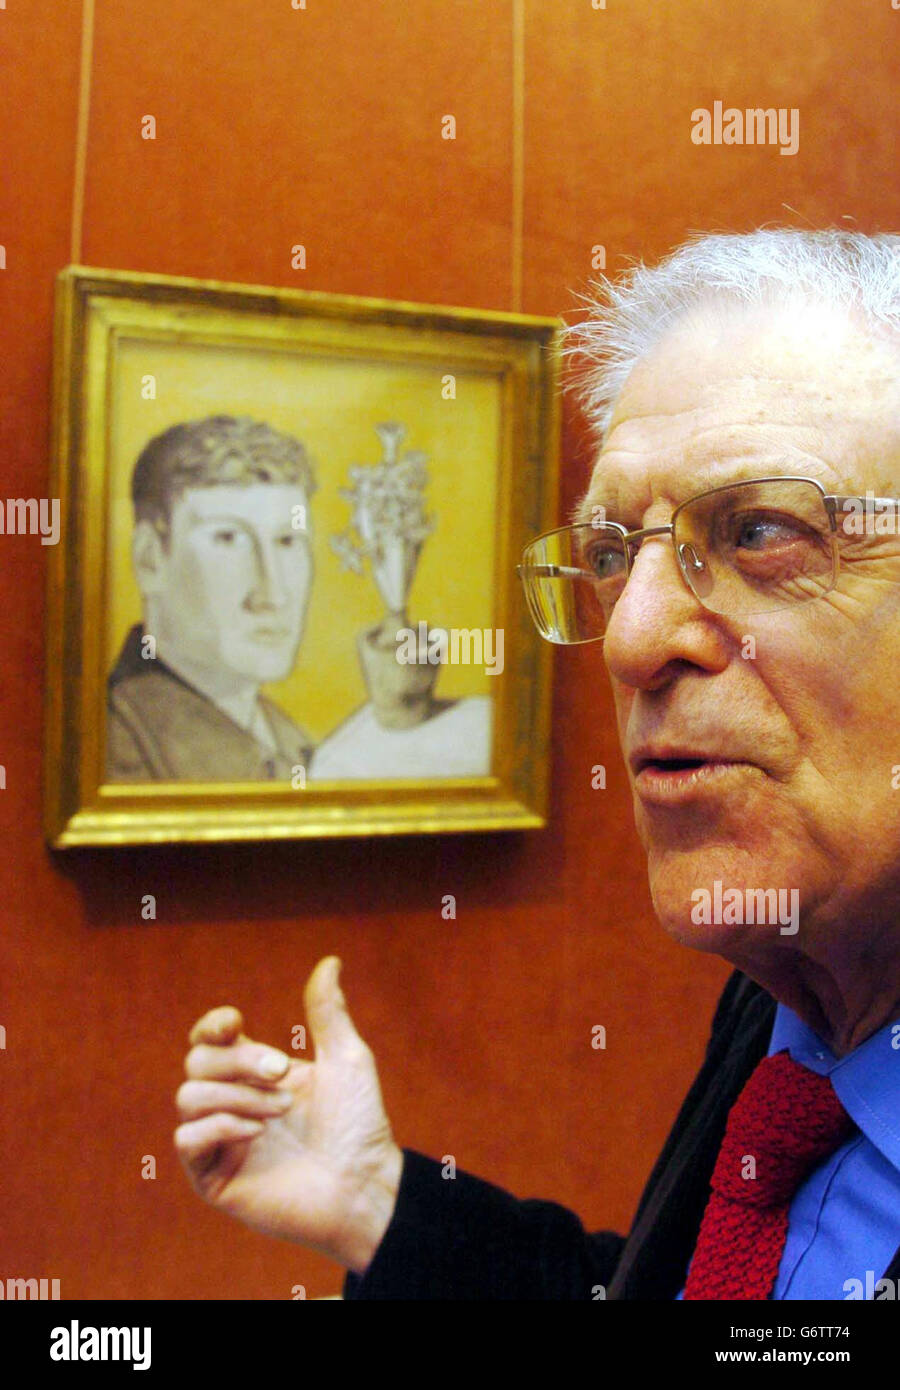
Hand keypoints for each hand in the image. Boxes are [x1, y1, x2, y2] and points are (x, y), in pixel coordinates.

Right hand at [174, 956, 402, 1273]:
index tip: (234, 1021)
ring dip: (236, 1095)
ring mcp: (220, 1141)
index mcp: (255, 1074)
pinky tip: (256, 1132)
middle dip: (239, 1060)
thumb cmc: (359, 1126)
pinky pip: (187, 1140)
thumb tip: (330, 961)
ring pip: (188, 1097)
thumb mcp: (347, 1059)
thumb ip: (328, 1012)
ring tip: (280, 1110)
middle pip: (197, 1062)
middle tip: (283, 1072)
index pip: (208, 1040)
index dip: (211, 1025)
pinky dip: (218, 1126)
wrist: (364, 1184)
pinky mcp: (214, 1178)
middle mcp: (232, 1103)